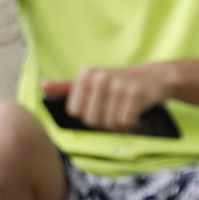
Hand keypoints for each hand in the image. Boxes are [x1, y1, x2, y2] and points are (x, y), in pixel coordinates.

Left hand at [42, 64, 173, 132]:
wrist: (155, 77)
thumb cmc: (118, 83)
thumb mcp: (91, 82)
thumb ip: (66, 87)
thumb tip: (43, 85)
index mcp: (86, 74)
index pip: (75, 112)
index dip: (87, 116)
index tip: (99, 108)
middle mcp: (100, 77)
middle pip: (91, 120)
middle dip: (103, 122)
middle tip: (114, 112)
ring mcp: (118, 84)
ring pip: (109, 123)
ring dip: (118, 125)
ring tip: (125, 112)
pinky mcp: (136, 94)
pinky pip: (125, 122)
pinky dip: (130, 124)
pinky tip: (135, 114)